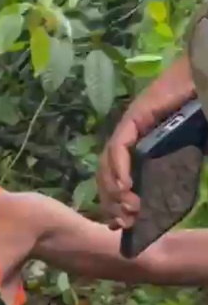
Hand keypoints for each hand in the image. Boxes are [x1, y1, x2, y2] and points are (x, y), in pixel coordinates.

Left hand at [95, 54, 196, 229]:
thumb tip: (179, 194)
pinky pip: (119, 148)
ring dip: (114, 190)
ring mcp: (127, 127)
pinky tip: (126, 187)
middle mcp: (127, 138)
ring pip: (107, 164)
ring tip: (127, 210)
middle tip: (123, 223)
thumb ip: (180, 165)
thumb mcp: (189, 146)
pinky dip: (119, 168)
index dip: (114, 202)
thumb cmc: (197, 108)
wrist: (202, 79)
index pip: (115, 178)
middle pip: (106, 175)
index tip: (121, 225)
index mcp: (136, 146)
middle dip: (111, 202)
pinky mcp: (133, 118)